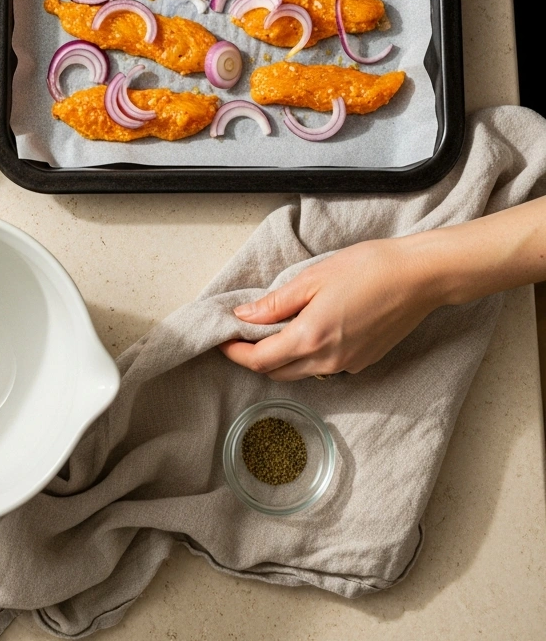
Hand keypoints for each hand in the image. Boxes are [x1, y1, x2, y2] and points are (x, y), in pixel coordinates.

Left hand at [220, 237, 438, 379]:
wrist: (419, 277)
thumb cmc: (368, 268)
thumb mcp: (313, 278)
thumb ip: (276, 302)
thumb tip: (244, 316)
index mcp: (311, 338)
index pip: (260, 361)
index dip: (235, 353)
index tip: (222, 340)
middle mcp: (328, 361)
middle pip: (278, 372)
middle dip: (255, 358)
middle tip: (242, 334)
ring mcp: (348, 365)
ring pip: (301, 372)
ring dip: (282, 357)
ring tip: (274, 328)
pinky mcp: (363, 362)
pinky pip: (324, 367)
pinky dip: (309, 354)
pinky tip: (311, 329)